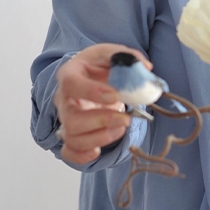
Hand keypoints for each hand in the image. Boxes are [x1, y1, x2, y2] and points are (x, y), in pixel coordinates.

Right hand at [54, 44, 149, 164]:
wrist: (91, 74)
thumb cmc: (99, 64)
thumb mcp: (113, 53)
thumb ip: (129, 57)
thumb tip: (145, 68)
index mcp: (70, 74)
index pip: (71, 84)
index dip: (92, 92)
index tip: (115, 95)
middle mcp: (63, 99)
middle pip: (72, 118)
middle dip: (102, 121)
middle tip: (126, 118)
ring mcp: (66, 118)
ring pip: (72, 137)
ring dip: (100, 137)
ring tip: (122, 127)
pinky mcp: (72, 133)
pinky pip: (69, 151)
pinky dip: (82, 156)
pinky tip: (98, 150)